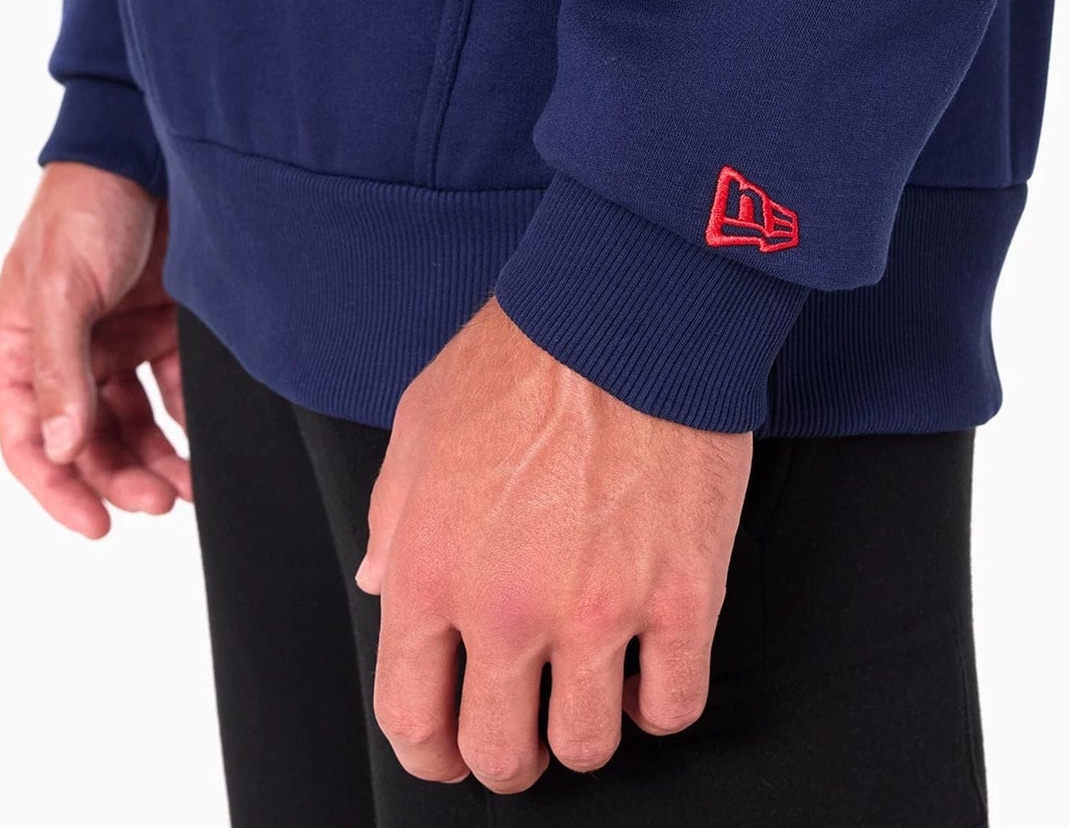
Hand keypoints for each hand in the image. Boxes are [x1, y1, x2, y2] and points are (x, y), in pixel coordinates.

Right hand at [0, 162, 187, 537]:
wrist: (149, 155)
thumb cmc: (86, 209)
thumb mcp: (62, 290)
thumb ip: (59, 371)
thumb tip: (57, 444)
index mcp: (17, 350)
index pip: (27, 439)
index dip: (58, 488)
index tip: (96, 525)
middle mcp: (65, 355)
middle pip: (86, 440)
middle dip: (121, 478)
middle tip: (163, 502)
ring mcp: (115, 342)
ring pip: (133, 422)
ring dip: (159, 457)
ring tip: (192, 485)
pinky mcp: (162, 326)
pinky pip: (173, 387)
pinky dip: (189, 416)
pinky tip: (210, 436)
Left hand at [359, 297, 751, 793]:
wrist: (627, 312)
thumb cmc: (525, 354)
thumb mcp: (421, 422)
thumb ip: (396, 518)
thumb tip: (387, 587)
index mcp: (431, 571)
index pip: (414, 717)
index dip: (433, 753)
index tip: (453, 751)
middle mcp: (508, 610)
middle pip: (503, 752)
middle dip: (510, 756)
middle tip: (529, 730)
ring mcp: (599, 611)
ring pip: (590, 744)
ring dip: (587, 730)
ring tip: (595, 693)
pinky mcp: (681, 595)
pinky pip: (675, 704)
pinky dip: (660, 703)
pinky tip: (652, 670)